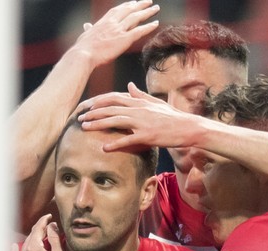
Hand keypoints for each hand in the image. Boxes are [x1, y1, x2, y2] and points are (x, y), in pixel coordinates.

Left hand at [12, 214, 72, 250]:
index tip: (49, 217)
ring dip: (32, 239)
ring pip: (24, 246)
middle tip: (48, 224)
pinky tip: (14, 247)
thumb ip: (54, 238)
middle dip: (39, 229)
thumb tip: (51, 225)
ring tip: (40, 235)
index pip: (37, 229)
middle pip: (31, 236)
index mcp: (33, 248)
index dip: (44, 221)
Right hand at [73, 0, 159, 67]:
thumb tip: (86, 25)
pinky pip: (139, 31)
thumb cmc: (82, 48)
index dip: (127, 5)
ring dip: (147, 12)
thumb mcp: (85, 34)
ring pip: (136, 18)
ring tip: (155, 8)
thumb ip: (88, 29)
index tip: (133, 3)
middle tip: (149, 2)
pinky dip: (148, 27)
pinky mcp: (124, 40)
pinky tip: (155, 23)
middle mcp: (113, 23)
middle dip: (140, 5)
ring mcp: (119, 30)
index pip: (118, 10)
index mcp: (103, 21)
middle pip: (129, 10)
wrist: (83, 54)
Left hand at [77, 82, 201, 150]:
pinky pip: (129, 139)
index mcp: (139, 102)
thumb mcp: (155, 103)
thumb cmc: (172, 117)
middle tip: (79, 118)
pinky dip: (116, 143)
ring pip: (116, 121)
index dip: (98, 102)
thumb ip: (140, 95)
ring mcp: (143, 122)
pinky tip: (105, 147)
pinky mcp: (148, 136)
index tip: (86, 107)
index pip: (114, 98)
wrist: (188, 128)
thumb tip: (129, 85)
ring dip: (98, 124)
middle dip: (93, 113)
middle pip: (111, 109)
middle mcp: (139, 110)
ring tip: (85, 128)